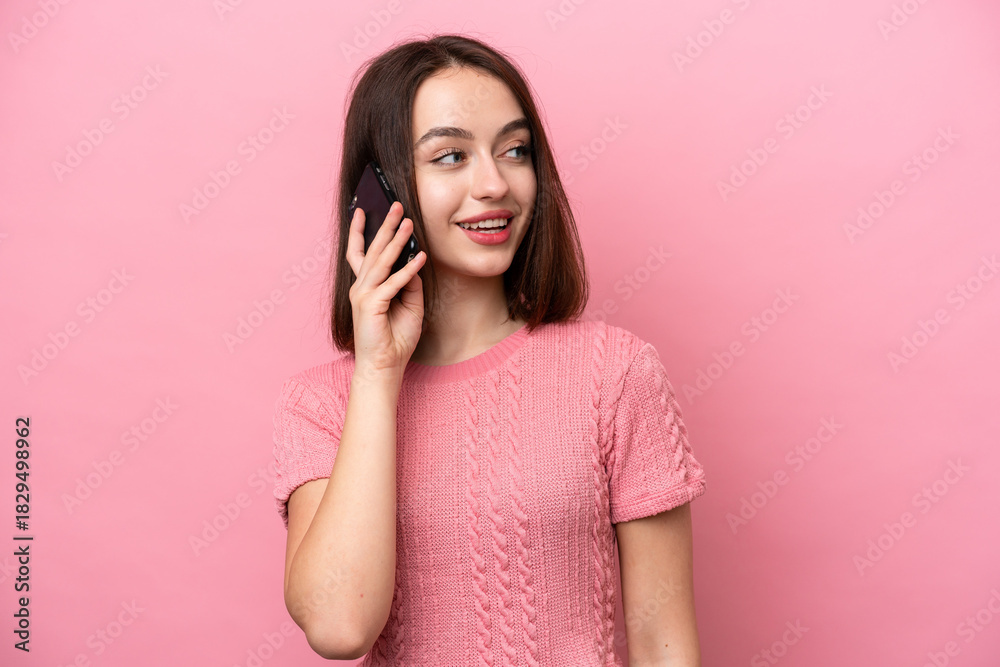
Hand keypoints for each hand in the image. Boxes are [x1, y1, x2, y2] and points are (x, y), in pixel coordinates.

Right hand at [345, 201, 426, 375]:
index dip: (361, 231)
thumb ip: (409, 283)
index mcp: (366, 287)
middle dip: (385, 226)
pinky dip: (408, 270)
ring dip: (396, 241)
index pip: (360, 253)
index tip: (364, 210)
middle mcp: (361, 287)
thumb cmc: (395, 338)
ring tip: (408, 223)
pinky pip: (393, 283)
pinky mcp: (371, 305)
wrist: (384, 365)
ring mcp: (364, 295)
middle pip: (373, 250)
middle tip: (395, 205)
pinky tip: (420, 258)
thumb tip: (414, 263)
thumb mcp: (409, 305)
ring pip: (382, 261)